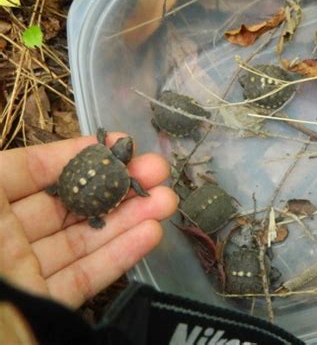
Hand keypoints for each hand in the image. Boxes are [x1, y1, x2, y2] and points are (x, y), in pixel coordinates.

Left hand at [0, 132, 176, 307]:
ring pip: (84, 239)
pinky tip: (150, 234)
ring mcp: (25, 272)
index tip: (117, 145)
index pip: (32, 171)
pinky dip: (119, 256)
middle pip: (69, 204)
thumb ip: (1, 174)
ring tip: (167, 200)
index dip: (75, 154)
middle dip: (116, 185)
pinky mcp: (44, 304)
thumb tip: (51, 149)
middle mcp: (3, 236)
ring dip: (129, 218)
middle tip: (156, 171)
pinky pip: (85, 277)